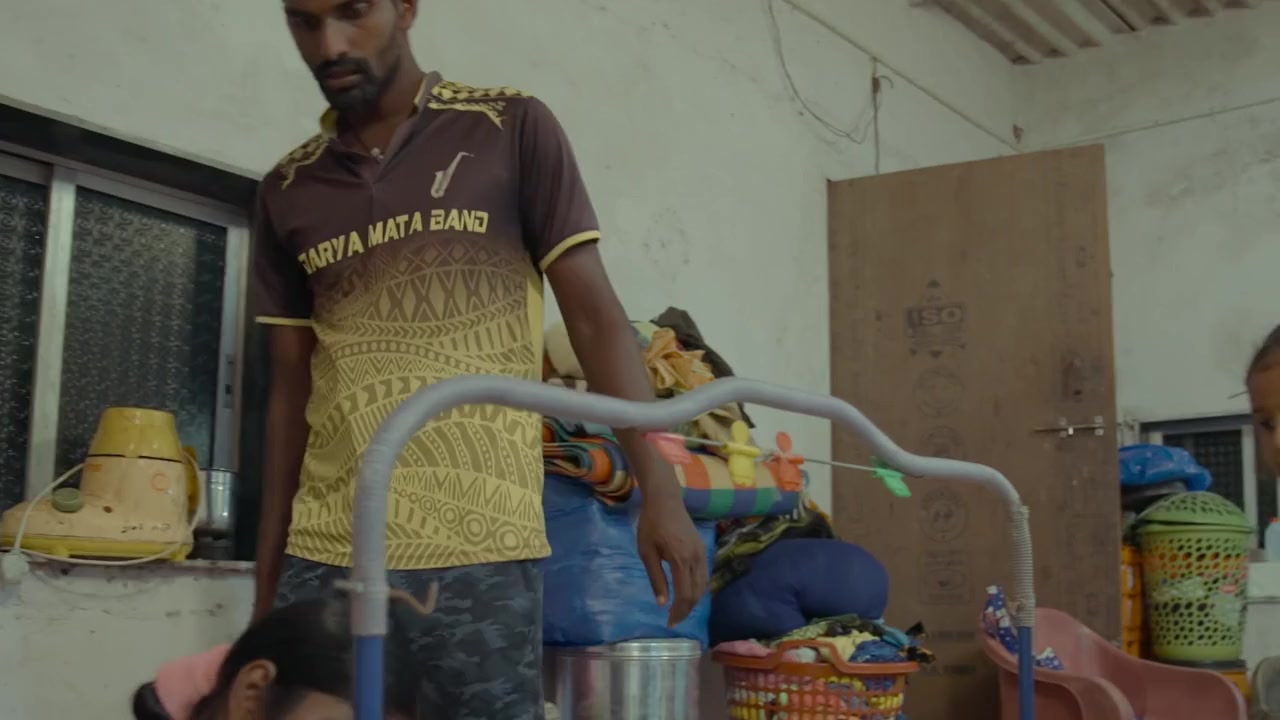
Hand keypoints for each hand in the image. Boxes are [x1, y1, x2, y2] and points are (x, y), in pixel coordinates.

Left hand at [636, 493, 708, 626]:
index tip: (669, 623)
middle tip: (674, 620)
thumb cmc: (650, 524)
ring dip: (693, 600)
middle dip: (686, 610)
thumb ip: (656, 578)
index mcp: (681, 560)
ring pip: (703, 584)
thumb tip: (662, 603)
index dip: (678, 612)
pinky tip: (688, 592)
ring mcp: (702, 553)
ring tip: (680, 610)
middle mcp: (696, 558)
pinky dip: (698, 588)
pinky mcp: (702, 548)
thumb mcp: (646, 552)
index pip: (685, 594)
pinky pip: (704, 574)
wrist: (665, 500)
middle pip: (697, 592)